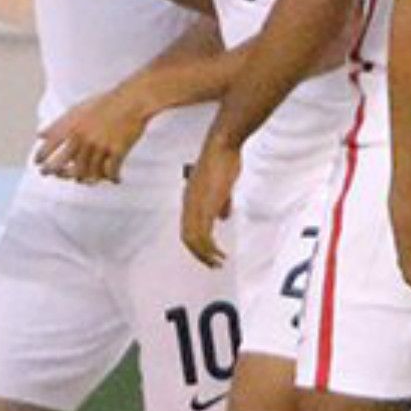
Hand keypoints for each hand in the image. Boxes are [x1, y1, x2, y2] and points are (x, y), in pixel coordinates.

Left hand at [34, 86, 152, 183]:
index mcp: (73, 126)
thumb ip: (59, 124)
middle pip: (64, 164)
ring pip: (87, 172)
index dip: (42, 156)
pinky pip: (111, 172)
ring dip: (88, 178)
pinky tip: (116, 180)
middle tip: (53, 175)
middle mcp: (83, 137)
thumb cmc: (106, 103)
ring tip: (90, 180)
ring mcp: (100, 145)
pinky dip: (113, 178)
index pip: (51, 145)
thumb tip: (40, 135)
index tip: (37, 164)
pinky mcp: (117, 151)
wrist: (132, 99)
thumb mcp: (79, 109)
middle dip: (55, 172)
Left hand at [181, 141, 239, 267]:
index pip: (187, 227)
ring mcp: (195, 206)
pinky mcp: (206, 206)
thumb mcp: (221, 185)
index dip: (196, 243)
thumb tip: (223, 217)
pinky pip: (203, 234)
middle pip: (187, 237)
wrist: (222, 146)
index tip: (207, 253)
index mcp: (190, 198)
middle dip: (199, 254)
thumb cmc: (222, 160)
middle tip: (211, 265)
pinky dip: (210, 249)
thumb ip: (221, 202)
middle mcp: (188, 204)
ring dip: (205, 255)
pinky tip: (219, 255)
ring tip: (217, 264)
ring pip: (193, 239)